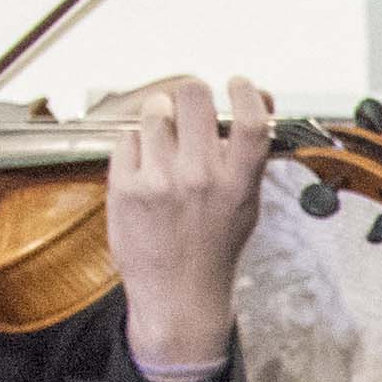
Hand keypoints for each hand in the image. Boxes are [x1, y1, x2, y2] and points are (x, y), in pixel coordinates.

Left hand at [102, 70, 279, 377]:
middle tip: (189, 106)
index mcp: (237, 183)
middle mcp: (200, 178)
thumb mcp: (246, 205)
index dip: (245, 91)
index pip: (250, 119)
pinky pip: (128, 139)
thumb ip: (249, 156)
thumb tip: (256, 102)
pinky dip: (136, 147)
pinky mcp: (125, 186)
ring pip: (154, 111)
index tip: (237, 85)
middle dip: (190, 93)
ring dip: (159, 118)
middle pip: (192, 95)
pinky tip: (145, 170)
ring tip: (164, 143)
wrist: (178, 296)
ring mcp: (159, 181)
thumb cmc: (213, 248)